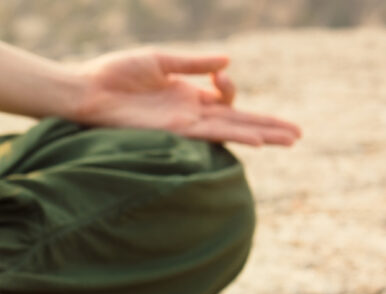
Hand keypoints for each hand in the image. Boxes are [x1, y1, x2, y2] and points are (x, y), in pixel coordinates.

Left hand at [70, 49, 302, 146]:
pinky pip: (212, 135)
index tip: (220, 76)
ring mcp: (184, 125)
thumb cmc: (115, 73)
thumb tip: (228, 61)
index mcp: (188, 95)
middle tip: (299, 134)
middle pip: (239, 120)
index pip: (225, 99)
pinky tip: (258, 141)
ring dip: (263, 135)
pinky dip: (236, 136)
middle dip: (269, 126)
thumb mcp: (160, 60)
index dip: (230, 87)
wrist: (87, 90)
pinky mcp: (174, 132)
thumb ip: (194, 63)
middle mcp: (190, 113)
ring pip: (233, 131)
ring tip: (291, 140)